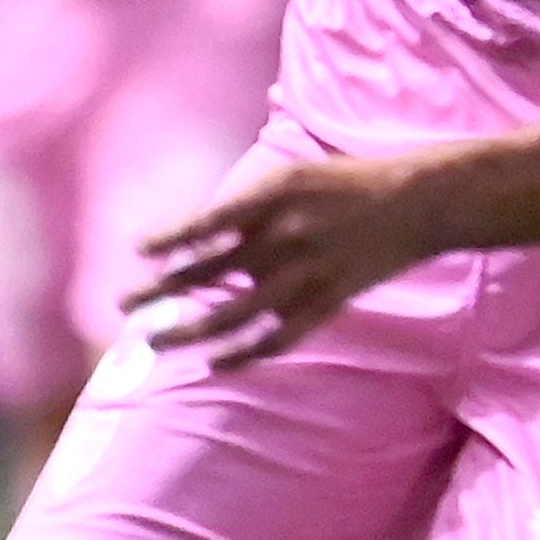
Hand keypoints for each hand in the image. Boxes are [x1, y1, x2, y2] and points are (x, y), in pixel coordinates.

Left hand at [128, 152, 450, 366]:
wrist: (417, 202)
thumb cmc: (349, 182)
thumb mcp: (294, 175)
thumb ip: (252, 207)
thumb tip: (205, 238)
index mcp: (273, 194)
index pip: (207, 222)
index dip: (170, 238)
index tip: (138, 251)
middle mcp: (284, 235)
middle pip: (208, 271)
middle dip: (161, 291)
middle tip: (123, 305)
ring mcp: (305, 274)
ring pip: (234, 313)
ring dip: (189, 331)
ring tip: (154, 342)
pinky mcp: (327, 302)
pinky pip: (277, 338)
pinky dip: (244, 354)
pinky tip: (215, 363)